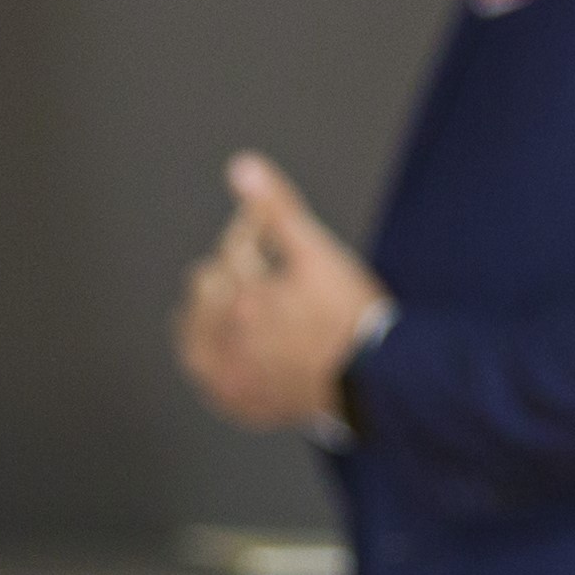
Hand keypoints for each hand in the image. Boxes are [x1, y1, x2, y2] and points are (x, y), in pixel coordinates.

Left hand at [174, 152, 384, 432]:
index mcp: (242, 302)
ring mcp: (231, 380)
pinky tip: (236, 351)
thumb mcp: (319, 254)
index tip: (269, 227)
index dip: (253, 230)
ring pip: (194, 336)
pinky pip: (210, 380)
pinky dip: (217, 361)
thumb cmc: (352, 318)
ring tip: (240, 305)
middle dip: (230, 270)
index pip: (231, 249)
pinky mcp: (243, 407)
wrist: (379, 386)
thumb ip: (278, 210)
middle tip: (260, 267)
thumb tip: (241, 167)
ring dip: (208, 315)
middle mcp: (226, 346)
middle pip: (205, 287)